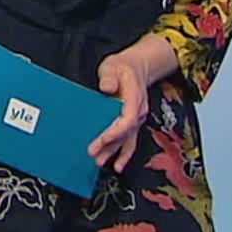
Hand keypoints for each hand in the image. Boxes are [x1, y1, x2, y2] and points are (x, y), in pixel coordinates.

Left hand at [89, 51, 149, 171]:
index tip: (103, 139)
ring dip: (113, 152)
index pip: (127, 119)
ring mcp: (135, 119)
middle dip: (109, 145)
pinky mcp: (131, 123)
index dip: (115, 131)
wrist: (137, 67)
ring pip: (126, 140)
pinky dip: (123, 154)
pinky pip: (128, 141)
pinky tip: (117, 165)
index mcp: (134, 98)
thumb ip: (109, 77)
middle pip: (124, 133)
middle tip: (94, 154)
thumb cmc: (124, 68)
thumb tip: (107, 87)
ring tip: (100, 162)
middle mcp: (137, 112)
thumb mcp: (113, 66)